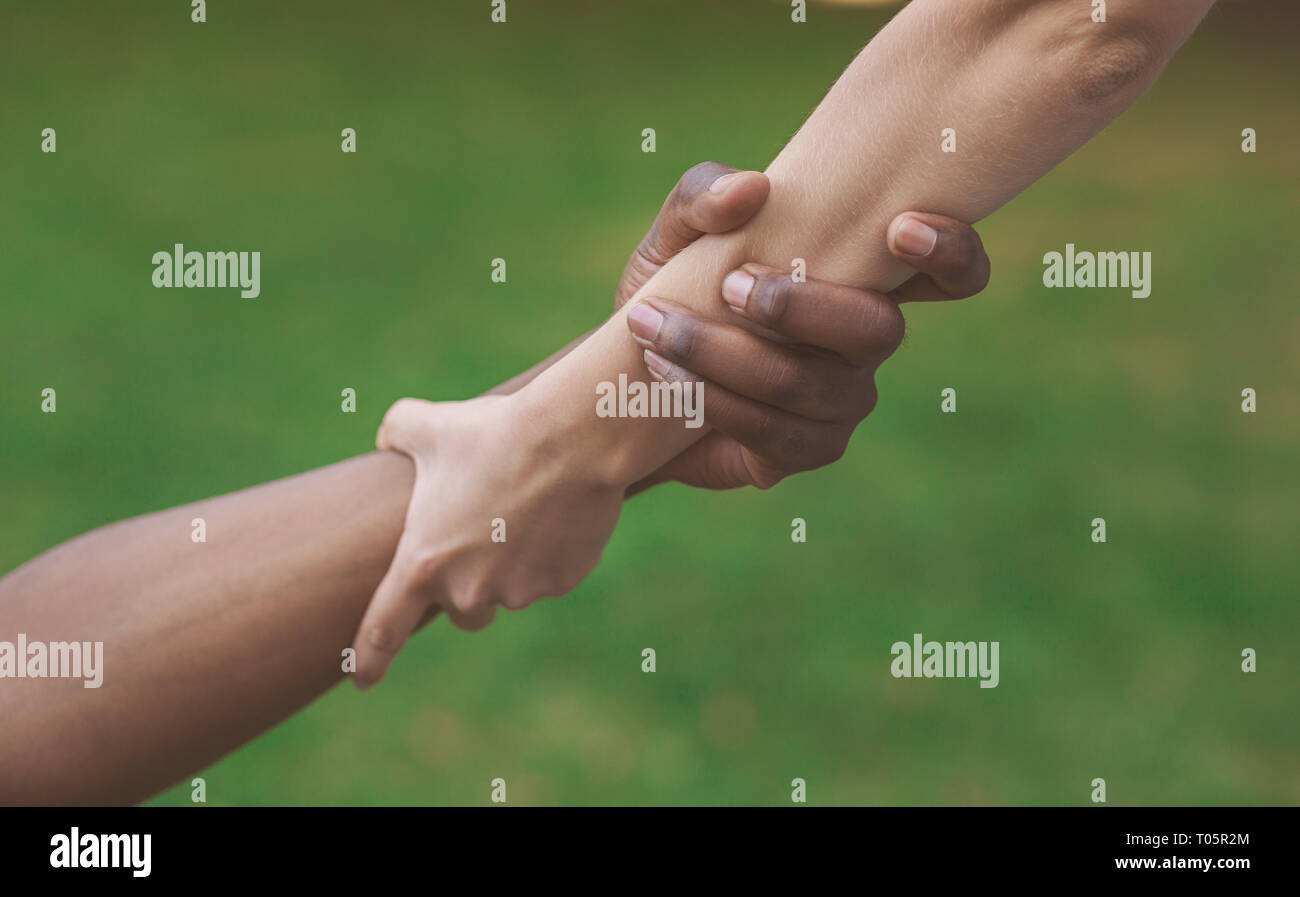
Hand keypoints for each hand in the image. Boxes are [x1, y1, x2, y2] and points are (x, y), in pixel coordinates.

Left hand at [350, 394, 622, 686]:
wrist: (572, 440)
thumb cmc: (492, 432)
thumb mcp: (429, 424)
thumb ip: (397, 431)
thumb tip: (388, 437)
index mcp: (423, 563)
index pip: (384, 628)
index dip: (368, 658)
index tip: (360, 679)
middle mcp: (468, 590)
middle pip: (462, 610)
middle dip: (469, 584)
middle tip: (483, 533)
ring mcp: (519, 591)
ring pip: (509, 591)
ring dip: (512, 565)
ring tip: (526, 508)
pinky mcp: (561, 582)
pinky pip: (550, 575)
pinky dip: (550, 552)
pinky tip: (558, 511)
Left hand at [615, 163, 989, 491]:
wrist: (630, 375)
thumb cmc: (674, 288)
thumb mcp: (676, 232)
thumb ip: (704, 195)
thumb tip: (751, 189)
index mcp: (862, 276)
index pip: (950, 273)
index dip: (950, 255)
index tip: (900, 229)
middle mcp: (866, 342)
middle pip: (878, 331)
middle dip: (800, 306)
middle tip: (731, 285)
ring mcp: (842, 402)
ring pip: (806, 383)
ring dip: (723, 353)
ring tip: (659, 329)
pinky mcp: (805, 450)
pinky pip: (772, 433)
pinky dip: (712, 399)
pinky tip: (666, 375)